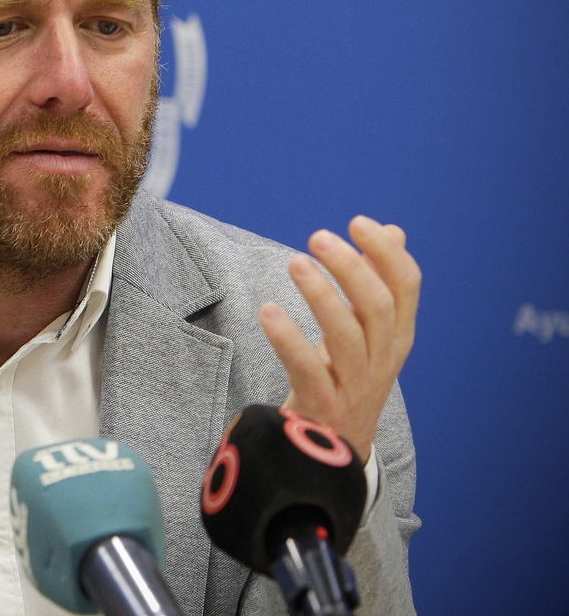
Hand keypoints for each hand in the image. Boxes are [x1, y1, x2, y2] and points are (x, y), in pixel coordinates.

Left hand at [258, 215, 420, 456]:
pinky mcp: (321, 405)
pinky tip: (268, 311)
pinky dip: (288, 337)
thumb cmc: (349, 378)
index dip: (386, 252)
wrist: (334, 453)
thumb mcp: (370, 333)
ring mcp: (354, 384)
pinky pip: (307, 368)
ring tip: (296, 262)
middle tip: (319, 237)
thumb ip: (377, 281)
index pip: (406, 287)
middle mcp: (382, 359)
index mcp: (396, 337)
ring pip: (347, 335)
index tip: (359, 222)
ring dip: (321, 295)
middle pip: (378, 306)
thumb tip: (393, 230)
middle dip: (350, 267)